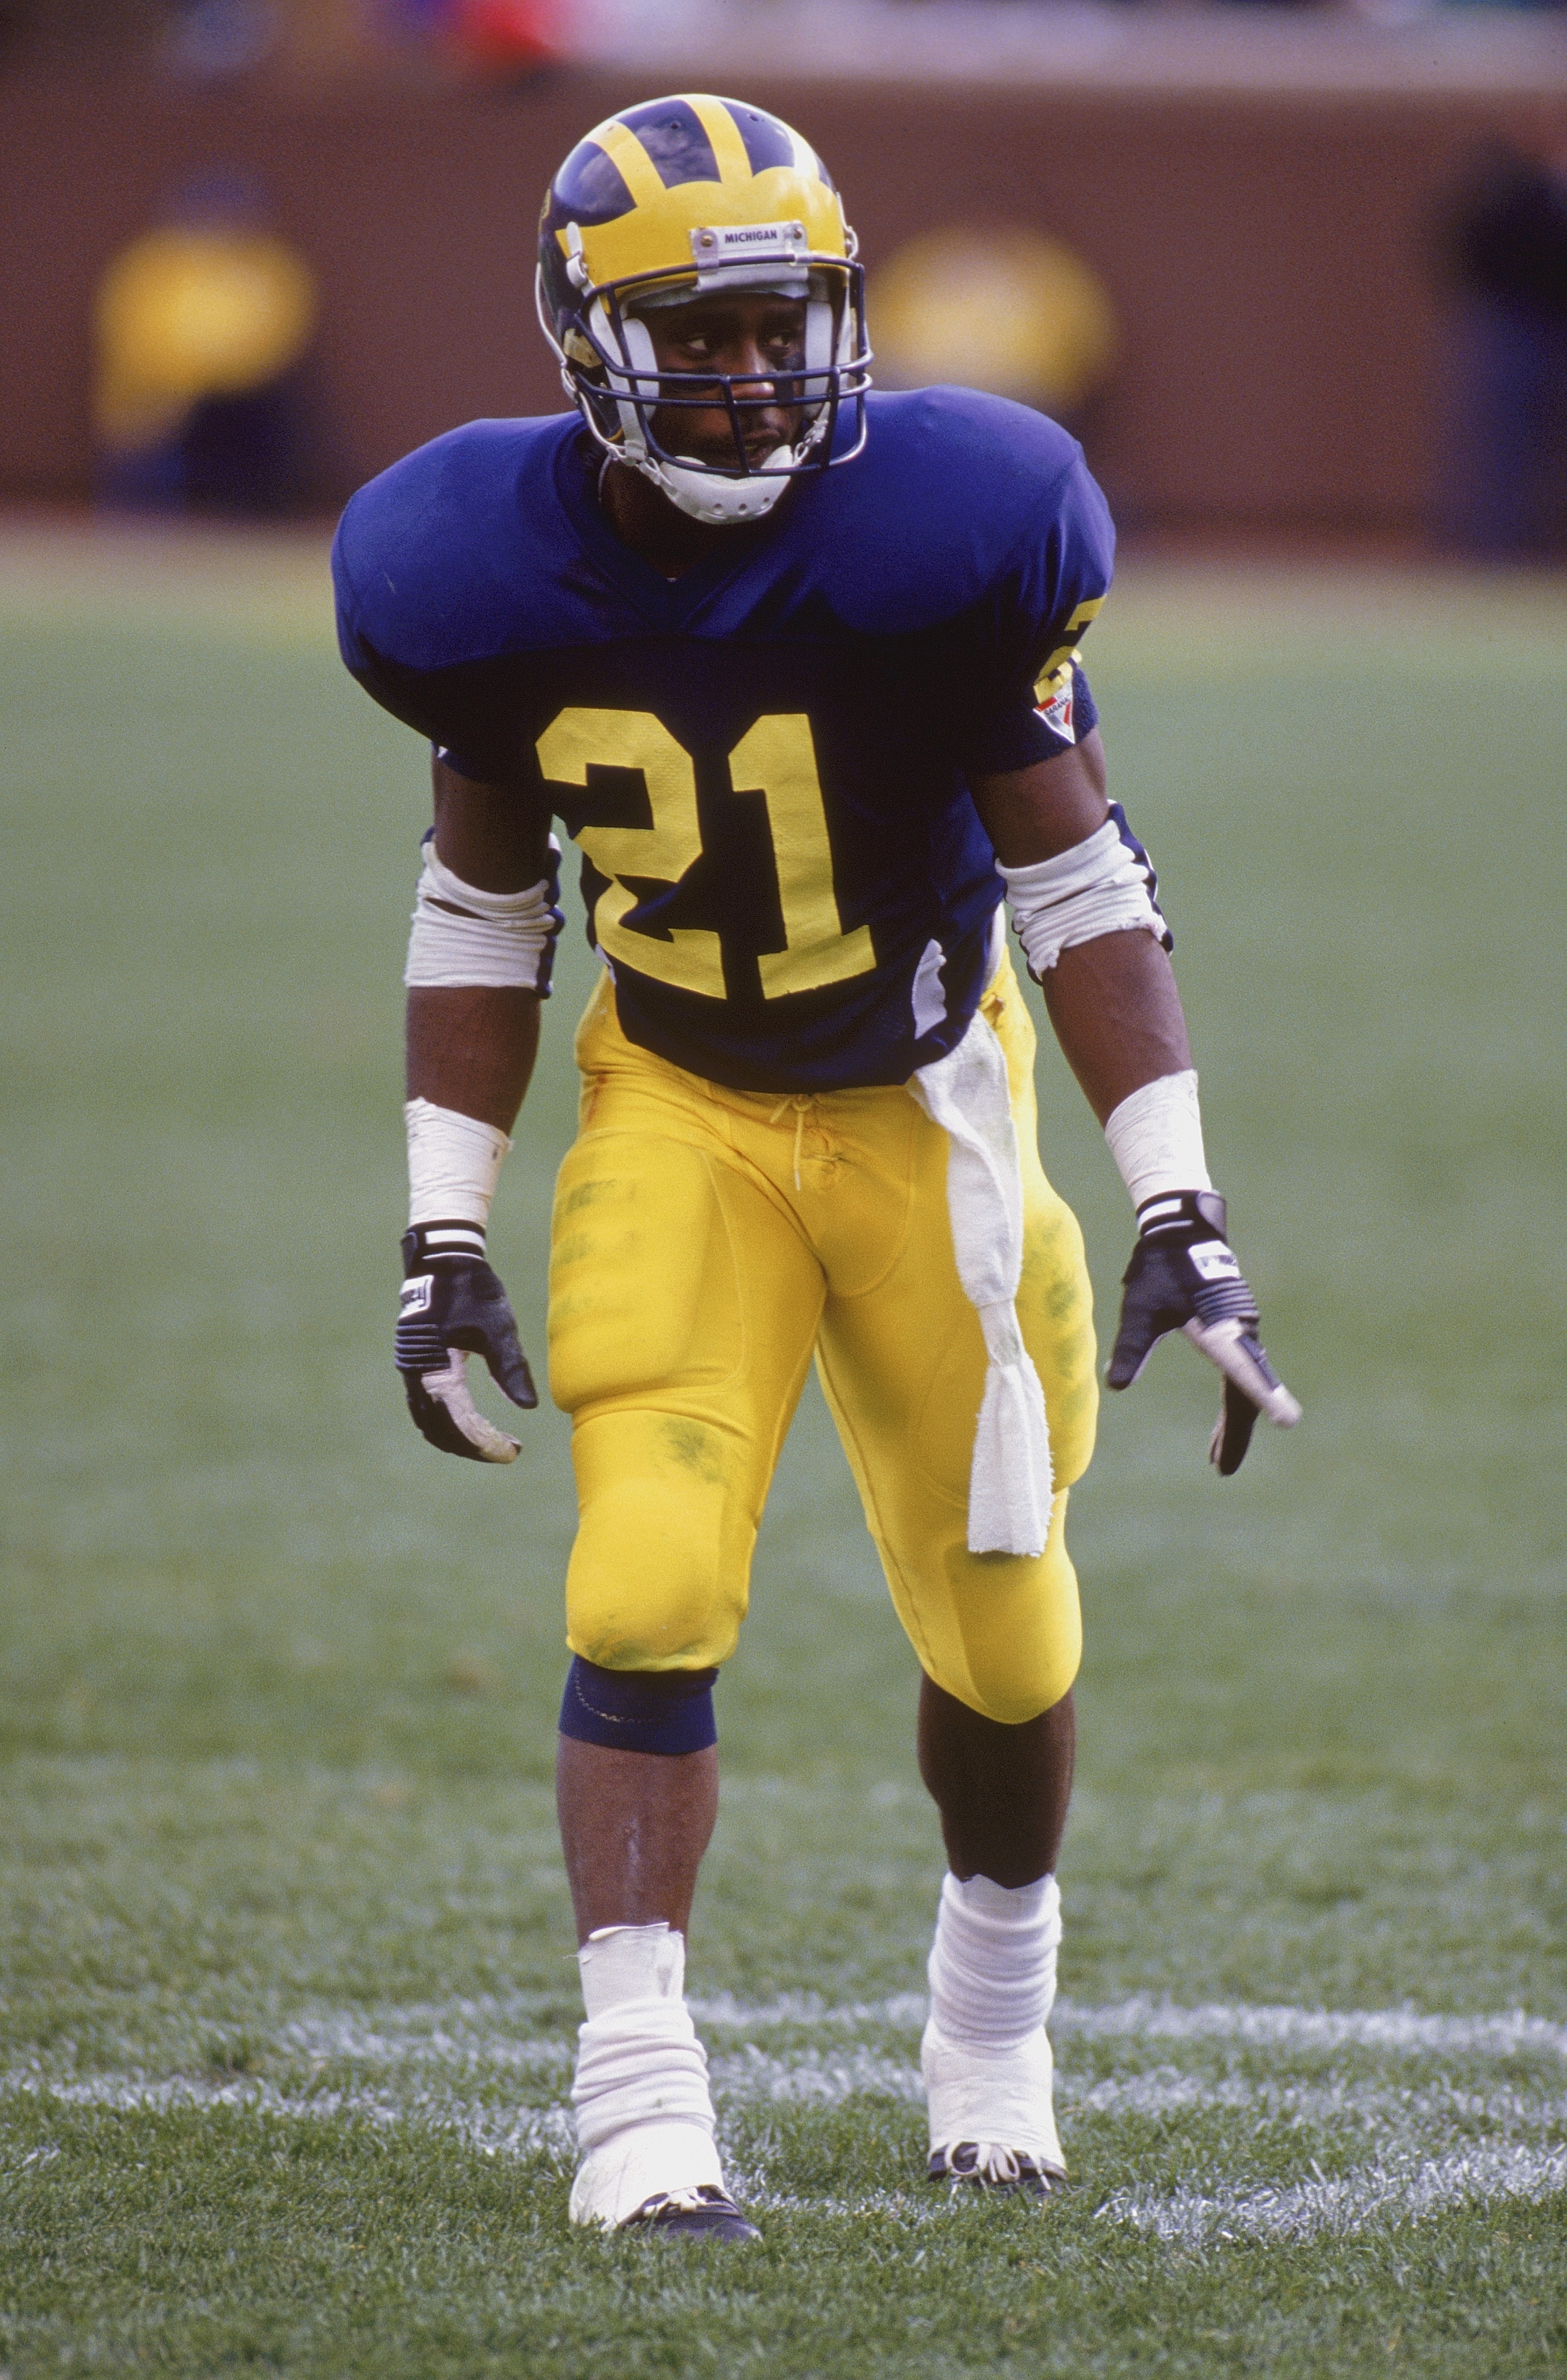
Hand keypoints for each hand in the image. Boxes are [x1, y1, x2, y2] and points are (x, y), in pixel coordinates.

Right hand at [395, 1225, 536, 1463]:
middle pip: (440, 1431)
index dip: (485, 1443)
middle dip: (473, 1446)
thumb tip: (529, 1407)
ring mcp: (411, 1370)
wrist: (441, 1259)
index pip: (460, 1423)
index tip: (513, 1452)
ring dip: (459, 1437)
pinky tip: (474, 1421)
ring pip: (430, 1422)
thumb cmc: (472, 1289)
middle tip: (508, 1451)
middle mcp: (417, 1374)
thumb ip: (511, 1368)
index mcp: (435, 1368)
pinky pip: (426, 1407)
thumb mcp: (498, 1326)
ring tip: (494, 1441)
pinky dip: (448, 1421)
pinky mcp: (415, 1364)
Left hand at [1106, 1191, 1300, 1474]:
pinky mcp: (1238, 1333)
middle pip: (1245, 1394)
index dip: (1265, 1397)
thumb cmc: (1160, 1268)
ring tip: (1216, 1461)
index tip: (1289, 1420)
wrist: (1181, 1230)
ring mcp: (1243, 1334)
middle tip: (1221, 1470)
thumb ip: (1132, 1348)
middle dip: (1234, 1434)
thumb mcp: (1140, 1310)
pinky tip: (1219, 1429)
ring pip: (1243, 1389)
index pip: (1243, 1371)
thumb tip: (1116, 1385)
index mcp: (1221, 1330)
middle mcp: (1241, 1334)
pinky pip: (1240, 1378)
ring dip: (1232, 1424)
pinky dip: (1231, 1406)